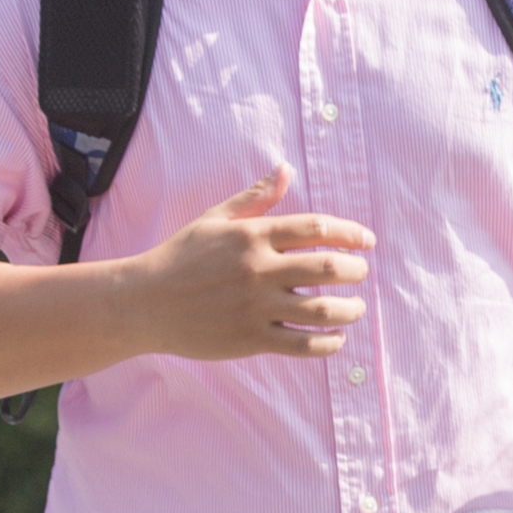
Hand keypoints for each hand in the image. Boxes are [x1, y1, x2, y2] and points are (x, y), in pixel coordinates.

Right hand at [127, 166, 374, 362]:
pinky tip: (335, 338)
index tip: (367, 242)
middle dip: (356, 271)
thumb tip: (286, 168)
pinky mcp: (250, 339)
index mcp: (253, 236)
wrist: (144, 302)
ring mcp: (256, 307)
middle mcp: (258, 270)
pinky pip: (302, 344)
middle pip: (328, 268)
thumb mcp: (215, 218)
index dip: (351, 234)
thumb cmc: (181, 256)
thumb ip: (256, 197)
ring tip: (355, 308)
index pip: (317, 228)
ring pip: (322, 310)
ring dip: (350, 310)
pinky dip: (328, 343)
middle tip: (361, 273)